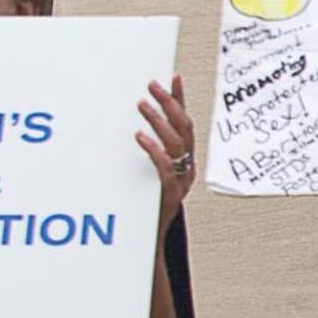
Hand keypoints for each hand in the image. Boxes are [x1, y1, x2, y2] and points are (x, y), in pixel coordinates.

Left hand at [137, 75, 195, 221]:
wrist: (147, 241)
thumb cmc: (145, 206)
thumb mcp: (148, 175)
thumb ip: (147, 153)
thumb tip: (131, 126)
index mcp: (185, 160)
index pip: (185, 122)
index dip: (181, 99)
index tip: (172, 76)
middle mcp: (187, 168)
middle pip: (184, 128)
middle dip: (169, 103)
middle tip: (151, 86)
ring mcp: (181, 181)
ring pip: (177, 144)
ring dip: (159, 121)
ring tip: (142, 105)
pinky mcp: (170, 194)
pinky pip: (165, 167)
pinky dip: (153, 149)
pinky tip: (139, 137)